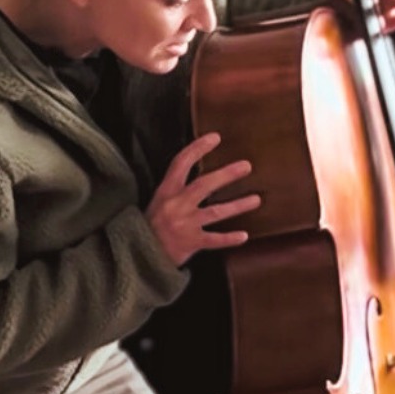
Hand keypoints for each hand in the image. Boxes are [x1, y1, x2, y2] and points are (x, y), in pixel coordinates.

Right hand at [145, 133, 260, 266]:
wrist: (138, 256)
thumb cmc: (151, 226)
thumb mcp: (158, 202)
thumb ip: (176, 189)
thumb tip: (198, 172)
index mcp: (166, 191)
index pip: (181, 163)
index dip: (198, 148)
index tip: (215, 137)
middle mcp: (176, 205)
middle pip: (204, 185)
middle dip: (226, 175)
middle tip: (246, 166)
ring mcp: (184, 224)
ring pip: (215, 212)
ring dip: (238, 205)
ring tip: (256, 199)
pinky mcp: (191, 243)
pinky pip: (214, 240)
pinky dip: (229, 238)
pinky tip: (244, 236)